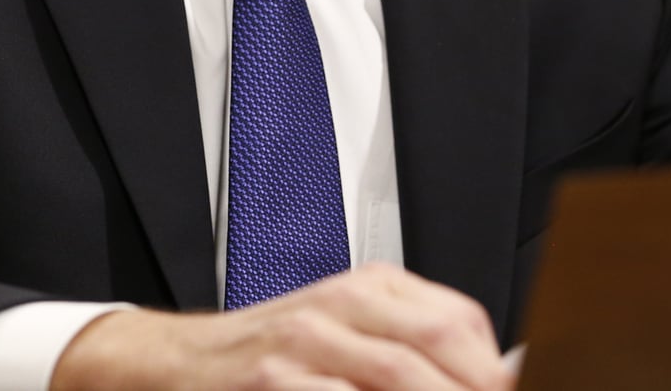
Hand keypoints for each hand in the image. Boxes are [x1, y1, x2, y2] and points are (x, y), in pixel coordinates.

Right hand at [49, 263, 512, 390]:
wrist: (173, 364)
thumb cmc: (272, 358)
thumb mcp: (344, 335)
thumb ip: (411, 350)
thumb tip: (497, 376)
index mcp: (369, 289)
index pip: (458, 320)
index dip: (498, 369)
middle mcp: (339, 306)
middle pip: (436, 345)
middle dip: (478, 388)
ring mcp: (302, 344)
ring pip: (398, 377)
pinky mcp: (269, 382)